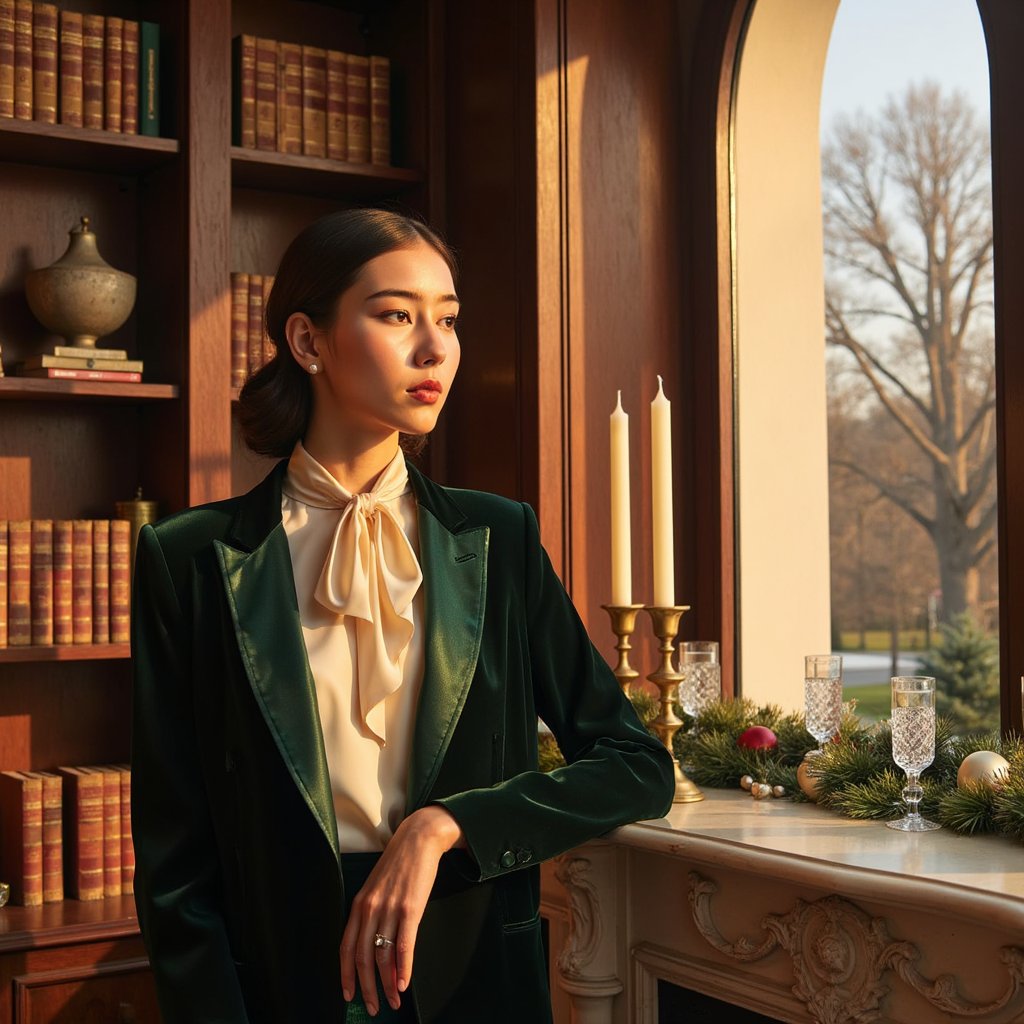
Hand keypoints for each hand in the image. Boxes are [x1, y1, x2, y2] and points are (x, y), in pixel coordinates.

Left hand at [340, 805, 463, 1015]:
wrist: (418, 839)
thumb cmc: (398, 865)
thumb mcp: (377, 888)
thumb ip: (372, 915)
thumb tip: (374, 949)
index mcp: (359, 904)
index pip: (346, 947)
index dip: (346, 975)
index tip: (349, 995)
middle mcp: (370, 908)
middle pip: (363, 958)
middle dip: (367, 988)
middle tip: (373, 1007)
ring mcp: (390, 909)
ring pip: (383, 956)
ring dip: (387, 984)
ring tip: (393, 999)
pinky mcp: (410, 909)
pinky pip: (404, 945)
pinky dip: (403, 968)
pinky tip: (404, 983)